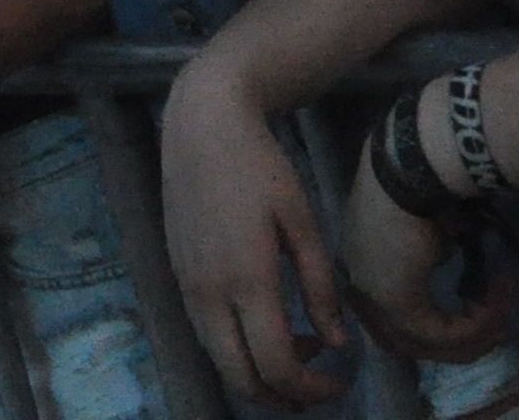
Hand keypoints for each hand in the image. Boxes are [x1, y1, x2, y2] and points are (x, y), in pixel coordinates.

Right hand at [159, 67, 350, 404]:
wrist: (202, 126)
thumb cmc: (261, 167)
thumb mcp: (303, 222)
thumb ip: (320, 288)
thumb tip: (336, 343)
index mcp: (246, 279)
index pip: (276, 365)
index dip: (313, 388)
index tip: (341, 380)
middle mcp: (207, 291)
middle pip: (239, 378)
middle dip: (281, 397)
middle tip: (319, 386)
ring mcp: (186, 284)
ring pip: (218, 360)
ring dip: (258, 373)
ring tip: (299, 352)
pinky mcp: (177, 273)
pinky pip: (205, 333)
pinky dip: (237, 348)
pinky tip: (268, 322)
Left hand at [340, 140, 510, 368]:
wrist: (409, 171)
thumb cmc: (415, 187)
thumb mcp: (420, 232)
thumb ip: (425, 258)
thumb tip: (443, 264)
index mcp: (357, 270)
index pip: (388, 324)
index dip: (433, 332)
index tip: (472, 319)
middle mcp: (358, 290)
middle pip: (411, 343)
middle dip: (461, 342)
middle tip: (499, 329)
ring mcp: (375, 300)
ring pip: (433, 344)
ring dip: (478, 332)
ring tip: (505, 305)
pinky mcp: (399, 305)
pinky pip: (446, 335)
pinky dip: (479, 324)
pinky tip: (499, 297)